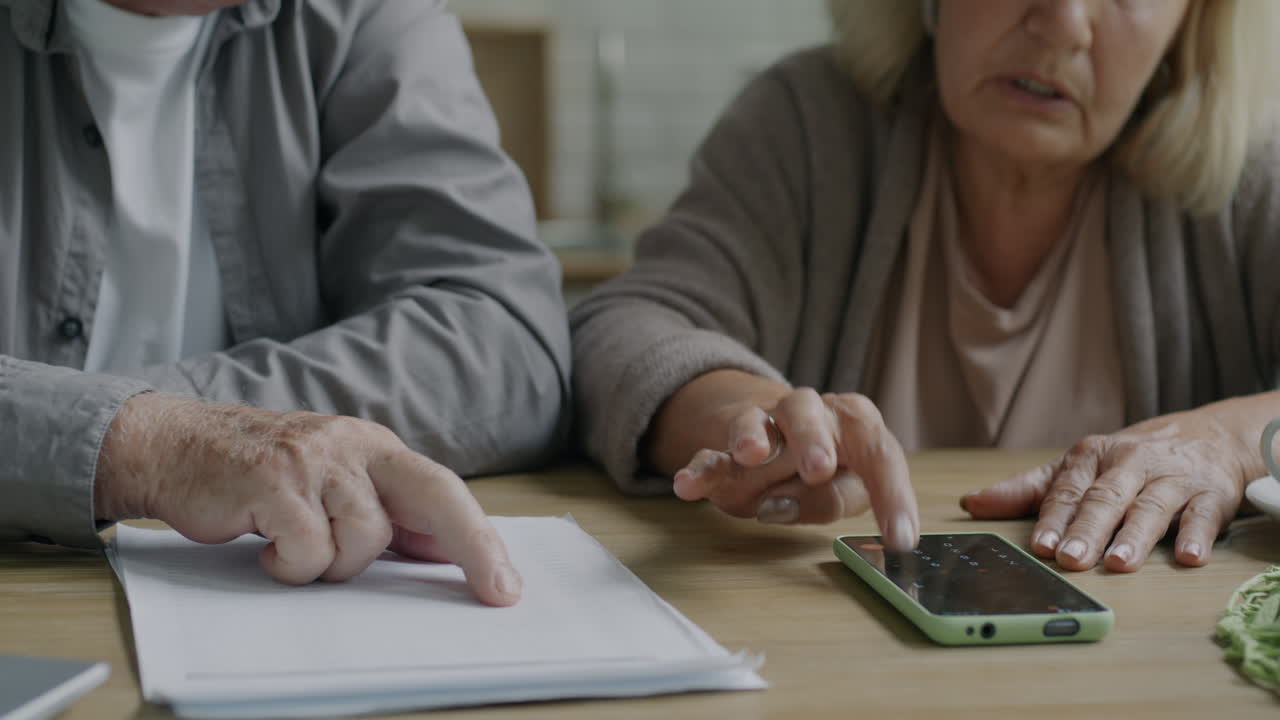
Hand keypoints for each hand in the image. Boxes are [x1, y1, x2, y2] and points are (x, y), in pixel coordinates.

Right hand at [95, 393, 520, 605]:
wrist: (176, 446)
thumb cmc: (259, 475)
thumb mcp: (333, 483)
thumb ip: (384, 511)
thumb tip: (442, 550)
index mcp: (375, 448)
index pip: (444, 491)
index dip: (480, 537)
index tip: (505, 584)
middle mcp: (354, 446)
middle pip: (436, 496)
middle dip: (473, 547)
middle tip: (494, 589)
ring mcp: (316, 461)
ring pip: (364, 540)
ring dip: (332, 563)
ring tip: (296, 545)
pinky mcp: (274, 481)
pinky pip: (308, 552)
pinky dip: (289, 566)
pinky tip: (268, 546)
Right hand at [671, 387, 918, 550]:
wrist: (769, 438)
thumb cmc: (822, 471)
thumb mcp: (842, 489)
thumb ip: (833, 498)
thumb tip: (800, 504)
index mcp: (854, 425)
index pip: (879, 454)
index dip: (892, 496)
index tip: (900, 539)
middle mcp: (810, 415)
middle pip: (812, 415)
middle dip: (814, 439)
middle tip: (818, 468)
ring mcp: (764, 429)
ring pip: (758, 423)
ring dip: (752, 437)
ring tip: (750, 455)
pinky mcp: (726, 450)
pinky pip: (712, 457)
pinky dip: (701, 470)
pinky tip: (688, 486)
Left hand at [961, 410, 1254, 571]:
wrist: (1205, 437)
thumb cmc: (1126, 461)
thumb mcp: (1076, 468)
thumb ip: (1027, 489)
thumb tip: (971, 504)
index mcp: (1091, 457)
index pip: (1067, 491)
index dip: (1053, 519)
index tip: (1040, 546)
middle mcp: (1129, 464)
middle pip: (1104, 500)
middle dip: (1087, 530)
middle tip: (1070, 560)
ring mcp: (1171, 479)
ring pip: (1150, 508)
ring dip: (1135, 536)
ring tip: (1119, 564)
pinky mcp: (1210, 495)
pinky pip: (1202, 515)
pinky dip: (1195, 535)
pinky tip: (1187, 556)